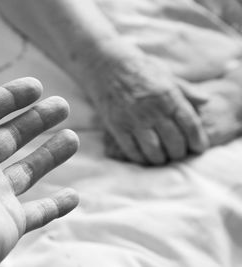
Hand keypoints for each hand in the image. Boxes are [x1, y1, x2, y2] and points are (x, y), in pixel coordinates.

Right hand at [84, 49, 208, 164]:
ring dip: (161, 159)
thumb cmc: (139, 68)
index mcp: (169, 96)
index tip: (199, 148)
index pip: (191, 125)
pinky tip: (144, 157)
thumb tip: (206, 101)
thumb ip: (186, 90)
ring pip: (154, 151)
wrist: (105, 64)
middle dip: (179, 152)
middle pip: (175, 142)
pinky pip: (132, 150)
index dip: (198, 140)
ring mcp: (134, 119)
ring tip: (162, 157)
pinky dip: (140, 158)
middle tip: (178, 153)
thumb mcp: (166, 74)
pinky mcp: (117, 126)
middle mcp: (153, 110)